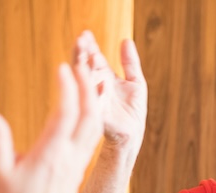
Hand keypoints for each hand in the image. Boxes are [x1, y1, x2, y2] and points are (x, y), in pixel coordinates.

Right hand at [0, 62, 103, 192]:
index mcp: (49, 157)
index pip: (66, 114)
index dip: (67, 87)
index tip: (62, 67)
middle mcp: (69, 159)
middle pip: (89, 115)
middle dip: (88, 86)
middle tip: (82, 64)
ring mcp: (76, 166)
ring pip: (95, 127)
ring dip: (94, 100)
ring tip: (92, 78)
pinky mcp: (77, 172)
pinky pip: (92, 138)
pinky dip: (93, 117)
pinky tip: (90, 107)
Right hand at [72, 30, 146, 146]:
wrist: (132, 135)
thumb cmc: (132, 111)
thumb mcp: (136, 82)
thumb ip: (130, 62)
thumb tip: (126, 40)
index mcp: (103, 78)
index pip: (93, 59)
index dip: (89, 47)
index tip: (85, 34)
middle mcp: (96, 88)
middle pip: (85, 68)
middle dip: (82, 54)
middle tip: (79, 40)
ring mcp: (95, 101)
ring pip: (86, 83)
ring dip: (83, 70)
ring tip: (82, 56)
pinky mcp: (98, 116)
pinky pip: (94, 103)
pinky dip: (94, 93)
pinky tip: (95, 81)